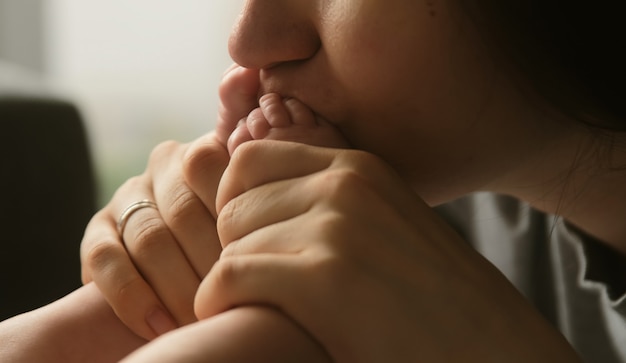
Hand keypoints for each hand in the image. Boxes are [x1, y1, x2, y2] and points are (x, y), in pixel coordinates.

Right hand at [79, 65, 259, 339]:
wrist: (190, 278)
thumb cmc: (239, 239)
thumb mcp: (259, 197)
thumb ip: (261, 151)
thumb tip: (248, 75)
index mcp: (204, 152)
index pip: (215, 169)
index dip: (236, 218)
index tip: (258, 256)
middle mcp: (161, 168)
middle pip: (184, 209)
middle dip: (211, 261)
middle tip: (234, 295)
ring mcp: (127, 201)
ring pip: (150, 238)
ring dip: (178, 286)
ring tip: (202, 317)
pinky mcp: (96, 235)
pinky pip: (106, 262)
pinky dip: (135, 297)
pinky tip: (161, 325)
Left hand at [195, 141, 580, 361]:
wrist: (485, 342)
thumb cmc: (426, 295)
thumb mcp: (380, 224)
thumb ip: (327, 202)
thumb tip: (252, 200)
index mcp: (356, 168)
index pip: (249, 160)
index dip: (236, 202)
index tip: (248, 242)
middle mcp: (344, 187)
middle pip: (234, 203)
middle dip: (231, 246)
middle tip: (254, 282)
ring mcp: (336, 228)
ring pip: (230, 243)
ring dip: (231, 281)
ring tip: (256, 306)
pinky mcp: (325, 279)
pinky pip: (231, 278)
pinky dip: (220, 303)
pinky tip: (239, 318)